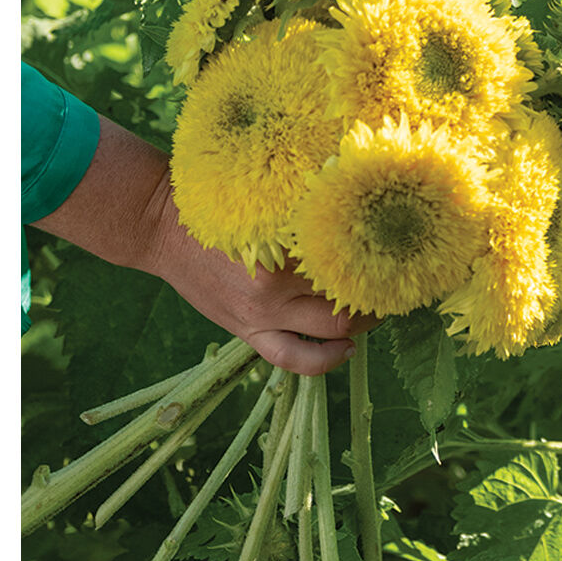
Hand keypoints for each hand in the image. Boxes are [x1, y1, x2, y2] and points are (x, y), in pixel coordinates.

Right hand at [32, 116, 376, 375]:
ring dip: (358, 327)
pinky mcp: (247, 331)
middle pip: (346, 302)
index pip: (349, 258)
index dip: (382, 260)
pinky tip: (345, 351)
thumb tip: (362, 207)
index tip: (400, 252)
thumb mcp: (268, 201)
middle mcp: (274, 287)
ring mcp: (260, 315)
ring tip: (374, 313)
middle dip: (377, 297)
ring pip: (328, 334)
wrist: (161, 227)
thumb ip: (306, 214)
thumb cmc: (222, 202)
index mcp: (282, 245)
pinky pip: (291, 358)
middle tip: (393, 283)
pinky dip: (324, 360)